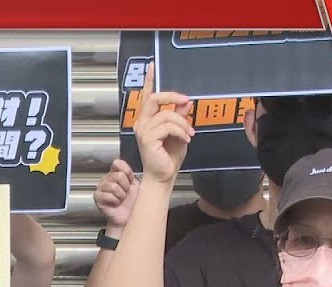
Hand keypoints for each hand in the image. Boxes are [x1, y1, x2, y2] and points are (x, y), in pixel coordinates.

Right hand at [93, 159, 140, 229]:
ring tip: (121, 199)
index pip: (118, 163)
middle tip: (126, 194)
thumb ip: (131, 173)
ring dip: (121, 195)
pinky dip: (115, 201)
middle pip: (118, 175)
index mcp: (115, 173)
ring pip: (113, 186)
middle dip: (126, 187)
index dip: (127, 172)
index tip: (131, 181)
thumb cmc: (132, 202)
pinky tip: (115, 204)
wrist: (128, 217)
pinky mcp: (97, 197)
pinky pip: (108, 195)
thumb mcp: (136, 184)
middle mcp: (106, 179)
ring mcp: (100, 188)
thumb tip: (126, 165)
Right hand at [133, 63, 193, 183]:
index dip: (149, 80)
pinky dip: (180, 131)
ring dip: (182, 123)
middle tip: (185, 101)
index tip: (152, 66)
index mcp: (148, 120)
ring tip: (189, 134)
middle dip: (172, 97)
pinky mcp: (147, 138)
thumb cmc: (168, 158)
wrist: (164, 176)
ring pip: (167, 114)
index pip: (148, 96)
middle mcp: (142, 123)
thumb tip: (186, 103)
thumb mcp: (179, 133)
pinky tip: (185, 139)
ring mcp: (143, 130)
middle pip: (155, 98)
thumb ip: (180, 117)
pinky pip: (168, 126)